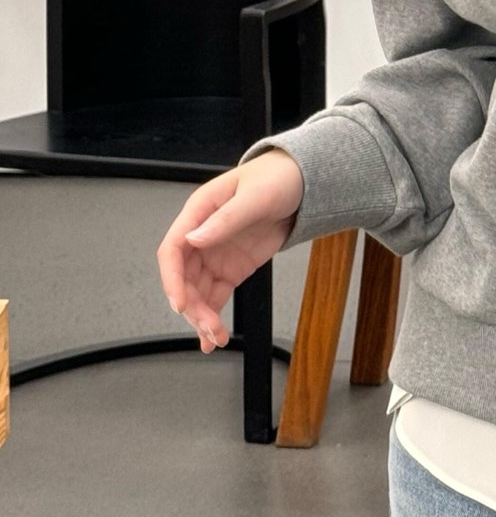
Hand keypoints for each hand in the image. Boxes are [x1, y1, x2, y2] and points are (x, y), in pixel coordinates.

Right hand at [155, 150, 303, 352]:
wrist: (301, 184)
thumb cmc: (275, 178)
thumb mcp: (254, 196)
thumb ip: (225, 219)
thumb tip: (195, 239)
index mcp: (198, 212)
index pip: (173, 250)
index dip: (172, 279)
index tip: (181, 303)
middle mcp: (202, 236)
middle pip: (184, 278)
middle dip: (192, 306)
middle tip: (208, 326)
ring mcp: (216, 255)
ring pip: (198, 292)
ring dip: (202, 316)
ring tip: (215, 337)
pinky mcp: (232, 269)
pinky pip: (216, 295)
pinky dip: (213, 315)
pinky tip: (212, 336)